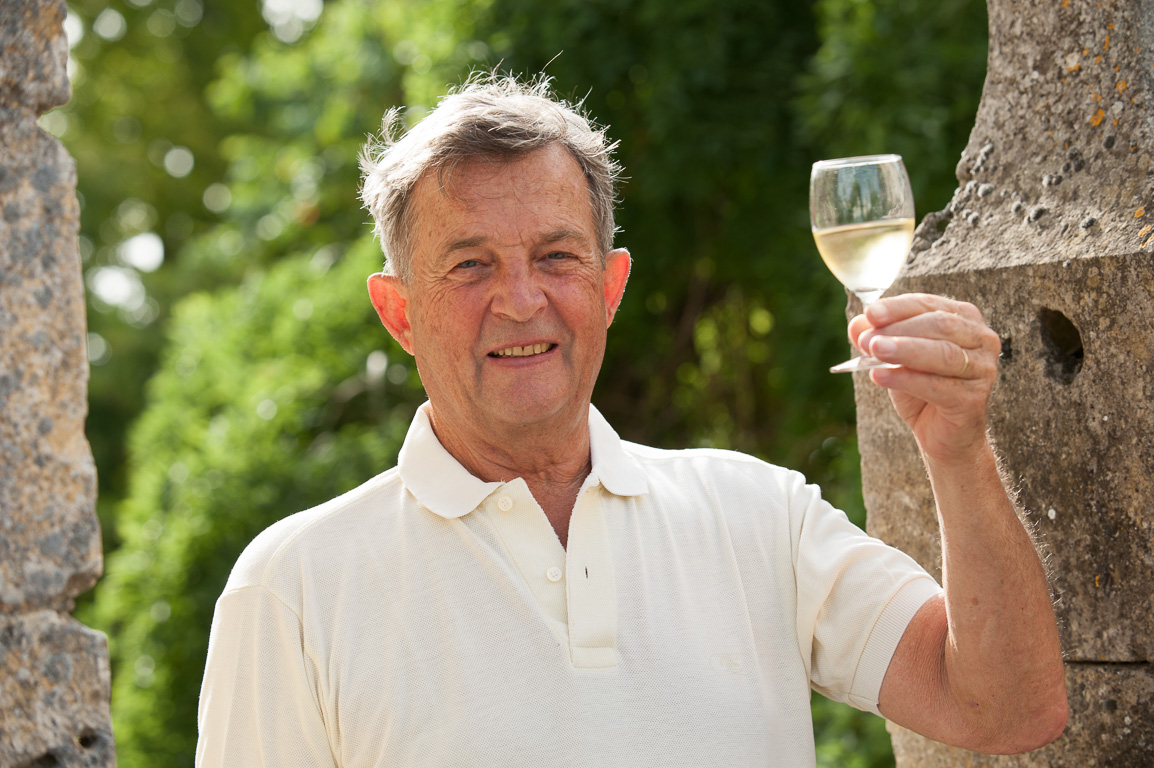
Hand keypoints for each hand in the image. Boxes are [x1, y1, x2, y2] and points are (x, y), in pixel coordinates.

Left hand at [849, 293, 1000, 465]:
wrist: (941, 434)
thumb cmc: (920, 388)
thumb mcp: (894, 359)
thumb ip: (878, 339)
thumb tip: (857, 324)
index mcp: (964, 319)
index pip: (929, 304)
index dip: (898, 307)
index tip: (871, 313)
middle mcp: (981, 340)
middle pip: (939, 325)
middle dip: (899, 329)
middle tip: (867, 339)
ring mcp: (982, 369)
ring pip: (943, 353)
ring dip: (905, 349)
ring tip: (874, 351)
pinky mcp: (974, 399)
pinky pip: (938, 386)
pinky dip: (906, 379)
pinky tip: (881, 376)